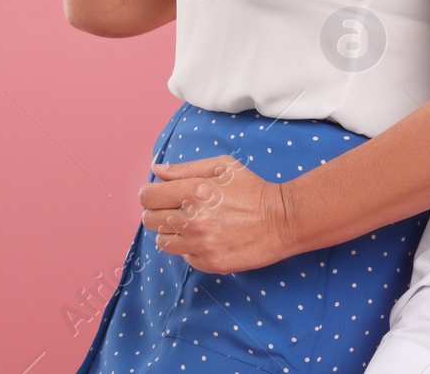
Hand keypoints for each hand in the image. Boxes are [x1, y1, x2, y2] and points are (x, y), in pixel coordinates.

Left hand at [140, 155, 297, 273]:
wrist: (281, 220)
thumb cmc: (252, 188)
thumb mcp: (222, 166)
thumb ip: (185, 168)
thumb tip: (157, 171)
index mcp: (193, 192)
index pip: (147, 196)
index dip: (149, 193)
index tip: (158, 194)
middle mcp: (191, 220)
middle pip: (150, 220)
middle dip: (157, 211)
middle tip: (175, 208)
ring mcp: (199, 245)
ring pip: (163, 242)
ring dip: (171, 232)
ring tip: (190, 224)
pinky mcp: (208, 263)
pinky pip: (184, 257)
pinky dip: (190, 248)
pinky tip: (206, 237)